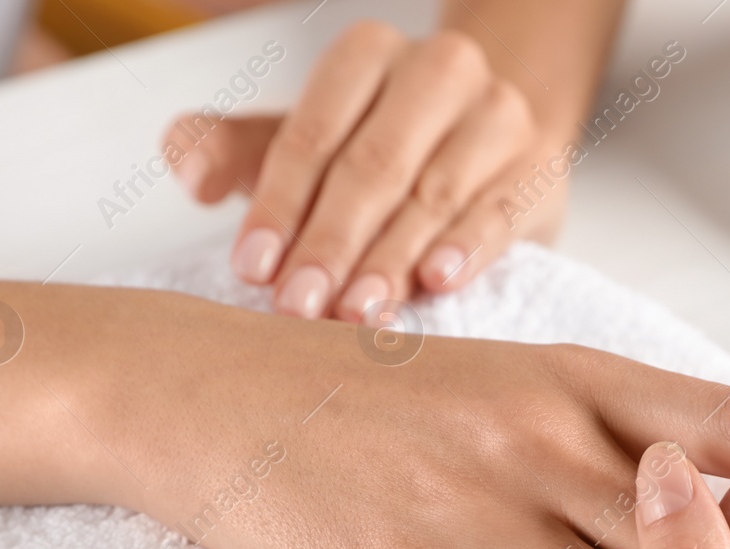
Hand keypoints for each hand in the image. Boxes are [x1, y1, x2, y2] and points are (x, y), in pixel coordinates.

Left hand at [165, 21, 561, 321]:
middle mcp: (439, 71)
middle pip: (374, 166)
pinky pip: (497, 212)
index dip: (280, 204)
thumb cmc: (383, 147)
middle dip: (330, 243)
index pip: (315, 132)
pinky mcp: (537, 170)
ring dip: (388, 260)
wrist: (490, 139)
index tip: (253, 267)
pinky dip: (466, 249)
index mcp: (369, 55)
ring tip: (353, 312)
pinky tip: (436, 281)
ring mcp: (497, 117)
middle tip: (297, 306)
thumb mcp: (305, 140)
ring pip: (433, 195)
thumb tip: (192, 173)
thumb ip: (237, 151)